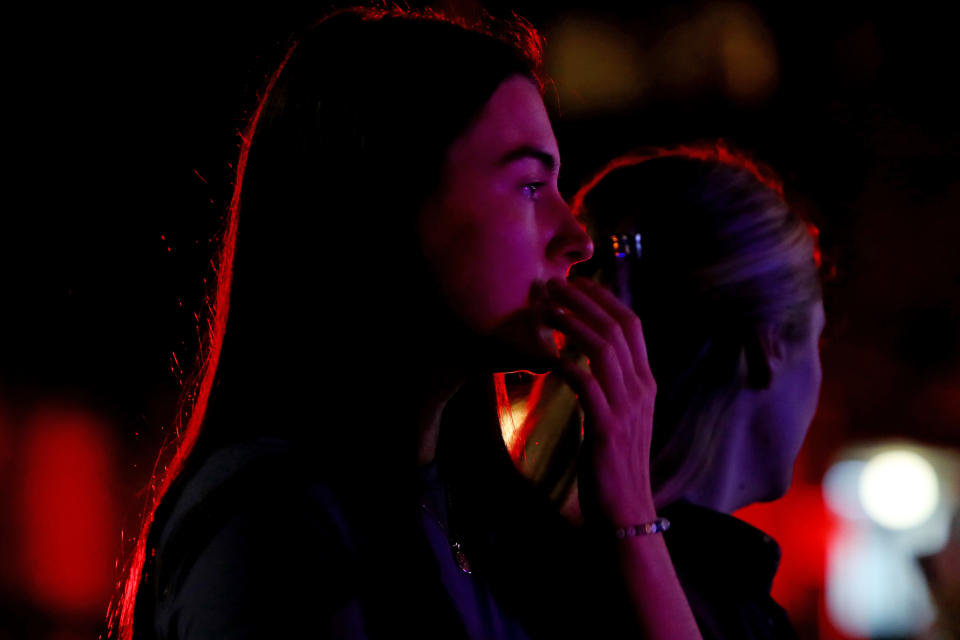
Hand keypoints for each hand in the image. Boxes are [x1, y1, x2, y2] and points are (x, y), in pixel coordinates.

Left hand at [542, 276, 657, 526]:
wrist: (626, 509)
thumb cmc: (615, 462)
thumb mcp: (619, 415)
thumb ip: (609, 384)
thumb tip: (584, 355)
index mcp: (645, 382)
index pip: (632, 325)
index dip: (604, 298)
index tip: (578, 280)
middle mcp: (641, 388)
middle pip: (617, 328)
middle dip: (583, 300)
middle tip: (552, 283)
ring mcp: (627, 408)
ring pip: (603, 350)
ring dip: (572, 323)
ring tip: (545, 308)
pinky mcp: (607, 428)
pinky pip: (586, 385)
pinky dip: (567, 364)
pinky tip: (547, 353)